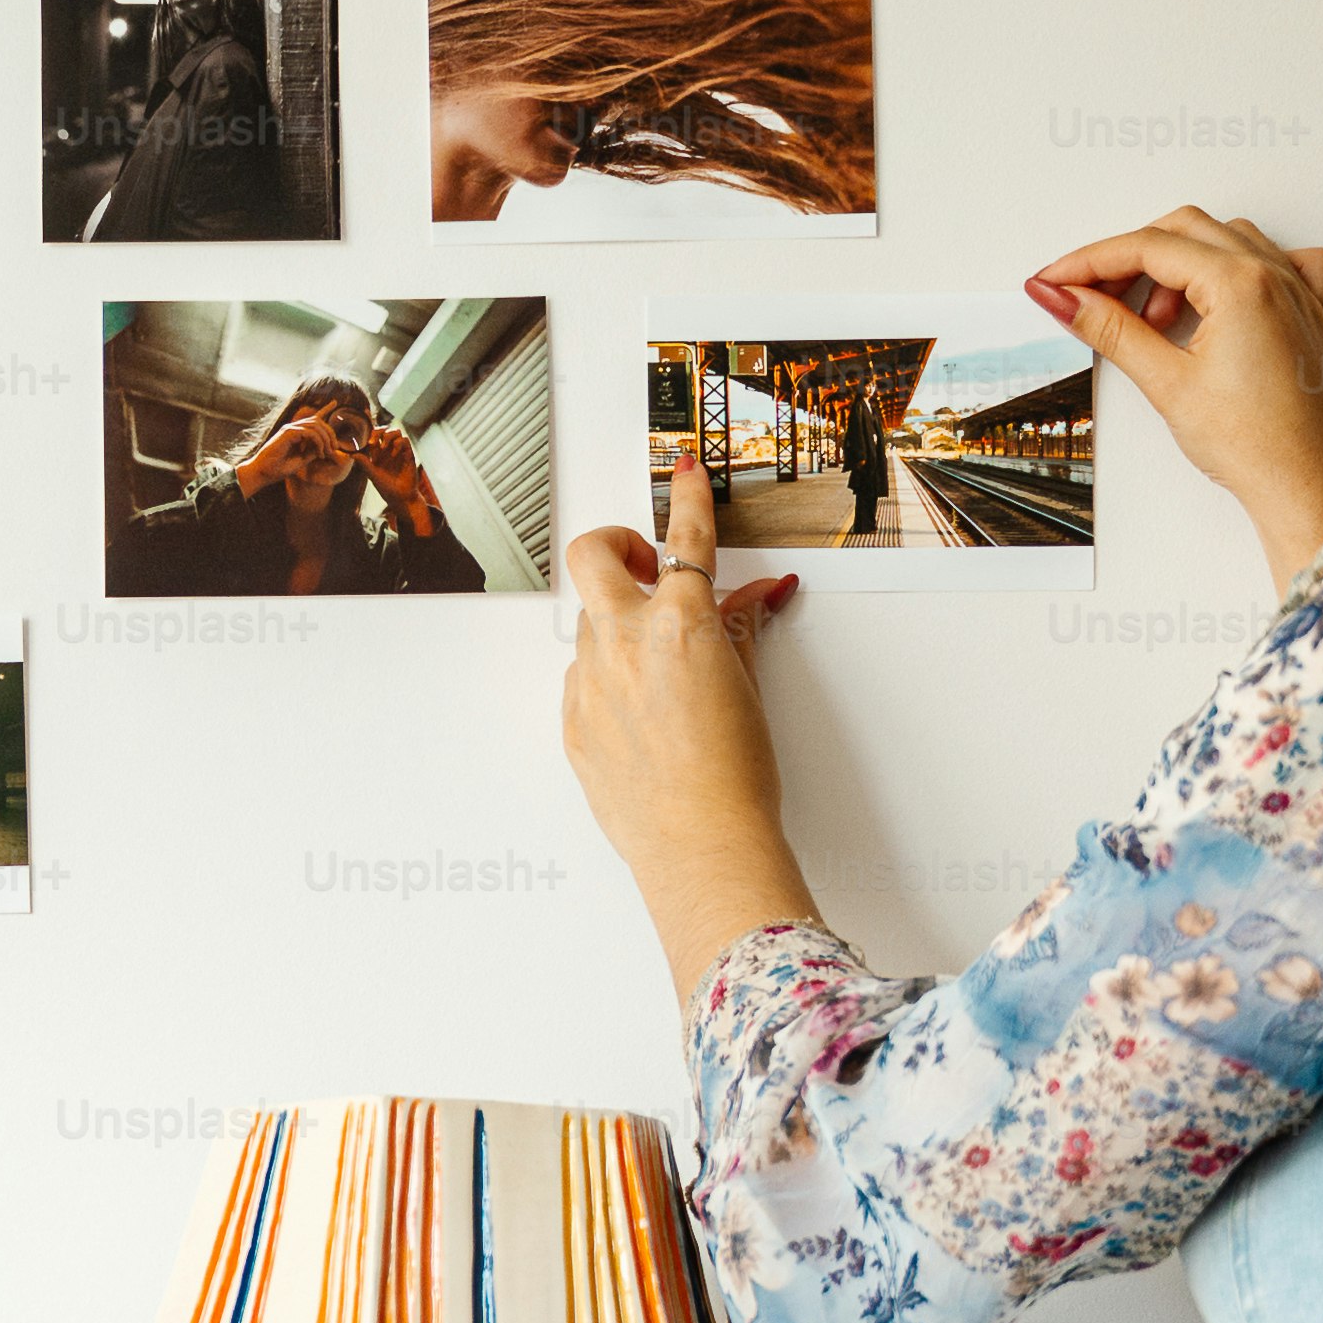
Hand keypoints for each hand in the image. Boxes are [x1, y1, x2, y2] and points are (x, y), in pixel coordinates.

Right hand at [234, 413, 351, 493]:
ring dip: (325, 439)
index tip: (335, 402)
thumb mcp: (302, 459)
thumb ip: (313, 451)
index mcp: (296, 432)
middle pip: (318, 421)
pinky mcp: (288, 433)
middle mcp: (293, 428)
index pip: (312, 418)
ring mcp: (290, 429)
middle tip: (334, 449)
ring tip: (327, 453)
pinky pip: (309, 433)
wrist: (263, 472)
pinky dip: (318, 442)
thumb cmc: (279, 468)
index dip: (325, 409)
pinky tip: (319, 453)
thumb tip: (326, 446)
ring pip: (315, 425)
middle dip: (330, 434)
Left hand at [354, 419, 434, 506]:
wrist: (402, 498)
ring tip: (383, 447)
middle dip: (378, 431)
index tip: (367, 440)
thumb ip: (364, 464)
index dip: (369, 433)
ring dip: (388, 436)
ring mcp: (399, 451)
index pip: (373, 436)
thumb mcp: (373, 476)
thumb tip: (352, 454)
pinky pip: (405, 440)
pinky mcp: (408, 454)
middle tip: (373, 441)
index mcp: (377, 454)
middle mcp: (388, 450)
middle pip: (384, 430)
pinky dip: (398, 443)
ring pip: (396, 432)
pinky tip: (393, 454)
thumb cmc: (386, 489)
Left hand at [562, 460, 821, 1014]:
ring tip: (661, 668)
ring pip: (589, 623)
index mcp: (679, 624)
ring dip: (618, 625)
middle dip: (616, 545)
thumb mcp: (749, 691)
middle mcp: (624, 642)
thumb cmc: (734, 779)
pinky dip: (609, 679)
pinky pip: (584, 679)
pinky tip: (643, 716)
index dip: (687, 499)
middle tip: (644, 565)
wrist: (701, 847)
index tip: (683, 475)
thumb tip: (747, 600)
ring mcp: (590, 682)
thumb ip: (738, 633)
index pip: (685, 539)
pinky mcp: (572, 722)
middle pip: (591, 554)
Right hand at [1028, 208, 1322, 588]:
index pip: (1148, 247)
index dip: (1091, 260)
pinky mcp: (1315, 313)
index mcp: (1241, 282)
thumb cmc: (1255, 445)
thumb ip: (1112, 330)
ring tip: (1154, 319)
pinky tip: (1223, 300)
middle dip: (1129, 258)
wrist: (1308, 488)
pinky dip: (1243, 268)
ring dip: (1180, 265)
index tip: (1055, 279)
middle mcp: (1275, 274)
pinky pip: (1283, 260)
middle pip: (1185, 231)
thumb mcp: (1167, 383)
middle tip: (1089, 296)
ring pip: (1228, 240)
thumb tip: (1065, 299)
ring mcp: (1301, 290)